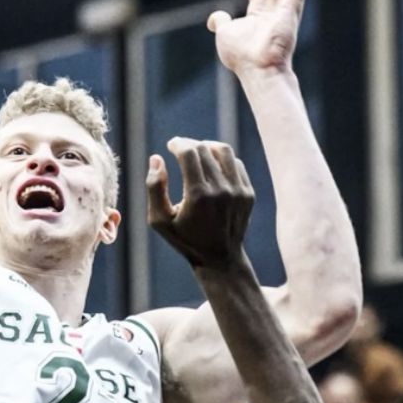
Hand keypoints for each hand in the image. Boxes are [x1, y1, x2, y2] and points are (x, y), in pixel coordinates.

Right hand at [146, 138, 253, 269]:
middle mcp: (221, 190)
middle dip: (189, 144)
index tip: (171, 144)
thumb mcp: (159, 220)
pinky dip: (221, 159)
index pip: (189, 153)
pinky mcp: (248, 193)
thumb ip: (154, 188)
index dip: (178, 143)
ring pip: (223, 151)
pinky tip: (211, 166)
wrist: (220, 258)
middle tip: (180, 148)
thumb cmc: (184, 239)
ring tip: (197, 152)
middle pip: (204, 149)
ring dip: (207, 146)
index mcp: (198, 195)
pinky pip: (236, 164)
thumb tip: (157, 159)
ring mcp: (238, 191)